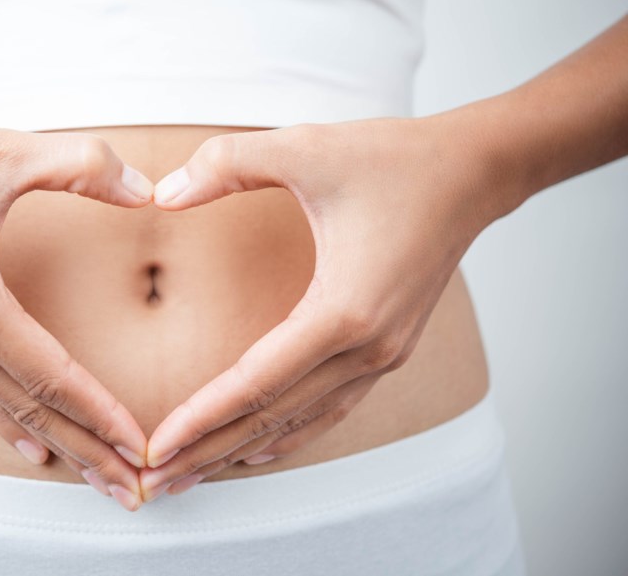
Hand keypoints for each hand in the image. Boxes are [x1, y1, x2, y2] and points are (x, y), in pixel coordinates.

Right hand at [0, 91, 153, 509]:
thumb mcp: (3, 150)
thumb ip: (84, 168)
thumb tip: (148, 190)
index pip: (50, 376)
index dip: (101, 413)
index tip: (142, 448)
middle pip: (29, 408)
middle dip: (86, 451)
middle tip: (134, 489)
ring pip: (1, 406)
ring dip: (54, 441)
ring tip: (95, 476)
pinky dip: (7, 419)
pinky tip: (29, 444)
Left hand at [138, 116, 498, 500]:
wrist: (473, 172)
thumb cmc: (395, 159)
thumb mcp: (305, 147)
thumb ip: (227, 165)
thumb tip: (161, 194)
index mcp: (344, 311)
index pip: (256, 384)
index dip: (201, 418)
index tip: (154, 448)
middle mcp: (367, 348)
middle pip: (273, 418)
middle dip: (209, 452)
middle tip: (155, 481)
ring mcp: (383, 355)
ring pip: (300, 422)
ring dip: (242, 450)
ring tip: (192, 474)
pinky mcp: (387, 349)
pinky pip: (329, 407)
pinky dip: (288, 433)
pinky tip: (257, 448)